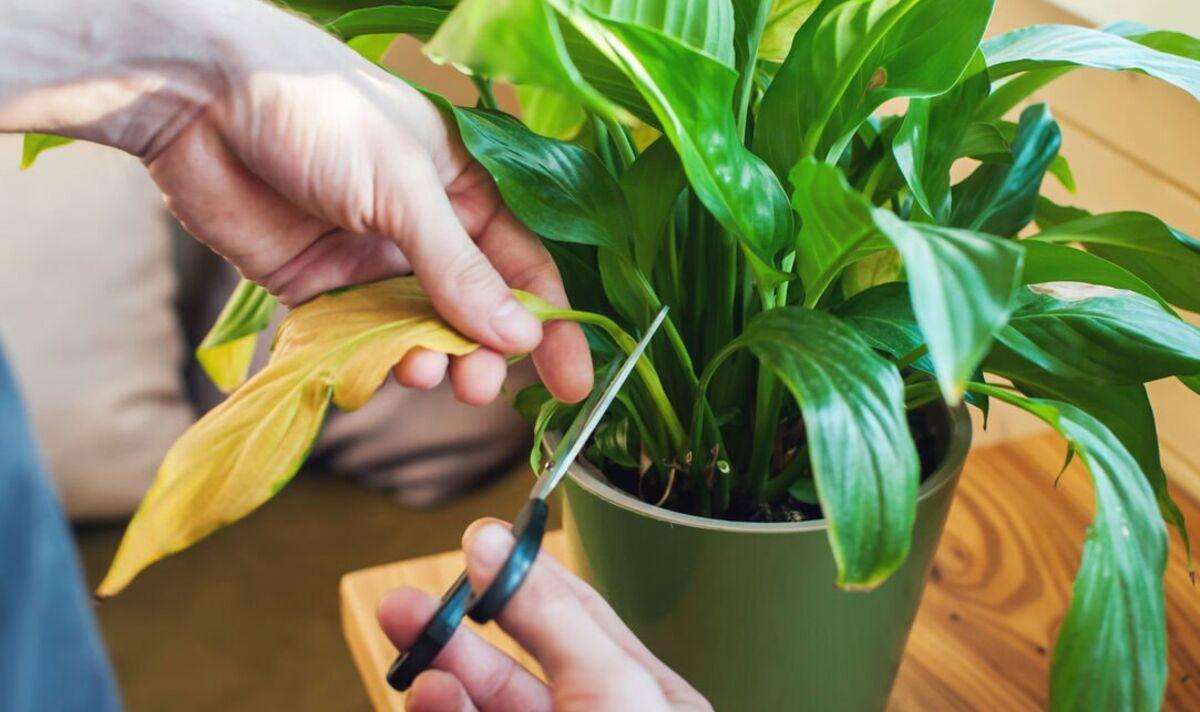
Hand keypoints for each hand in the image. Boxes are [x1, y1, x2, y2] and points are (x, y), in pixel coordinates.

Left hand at [0, 0, 590, 404]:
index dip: (549, 325)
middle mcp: (422, 230)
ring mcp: (370, 261)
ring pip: (418, 332)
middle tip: (481, 389)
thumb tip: (519, 337)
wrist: (200, 102)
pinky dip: (375, 361)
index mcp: (461, 189)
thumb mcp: (406, 186)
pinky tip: (382, 369)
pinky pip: (360, 338)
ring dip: (430, 360)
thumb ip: (459, 268)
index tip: (571, 382)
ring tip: (427, 373)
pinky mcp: (317, 288)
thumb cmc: (319, 114)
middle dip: (483, 354)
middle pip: (472, 310)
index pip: (522, 267)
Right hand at [377, 520, 711, 711]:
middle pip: (513, 669)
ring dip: (441, 674)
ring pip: (482, 705)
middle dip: (457, 629)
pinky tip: (428, 695)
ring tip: (407, 642)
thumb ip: (548, 615)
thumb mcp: (612, 685)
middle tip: (403, 602)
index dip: (523, 574)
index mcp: (644, 696)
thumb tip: (493, 541)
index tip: (476, 541)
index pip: (575, 617)